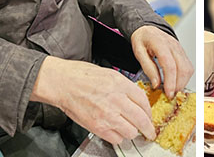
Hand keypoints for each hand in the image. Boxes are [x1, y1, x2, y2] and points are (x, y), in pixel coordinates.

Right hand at [30, 56, 154, 143]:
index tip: (149, 117)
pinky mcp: (97, 127)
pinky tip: (116, 131)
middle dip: (148, 128)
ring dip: (132, 132)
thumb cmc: (83, 76)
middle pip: (141, 119)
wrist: (63, 83)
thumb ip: (126, 88)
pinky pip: (116, 138)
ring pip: (131, 132)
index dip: (149, 112)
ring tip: (129, 129)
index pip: (144, 102)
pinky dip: (118, 137)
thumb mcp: (111, 75)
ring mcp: (107, 115)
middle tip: (149, 131)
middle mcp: (117, 101)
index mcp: (122, 85)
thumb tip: (137, 99)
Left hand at [131, 25, 192, 97]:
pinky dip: (184, 78)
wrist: (148, 28)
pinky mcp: (183, 53)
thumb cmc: (142, 40)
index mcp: (161, 44)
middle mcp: (174, 46)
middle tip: (169, 96)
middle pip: (183, 68)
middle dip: (178, 85)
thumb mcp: (138, 53)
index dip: (171, 81)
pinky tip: (175, 83)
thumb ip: (148, 68)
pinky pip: (188, 67)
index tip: (168, 94)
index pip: (170, 65)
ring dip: (182, 83)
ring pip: (188, 69)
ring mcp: (180, 49)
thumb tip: (157, 84)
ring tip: (172, 91)